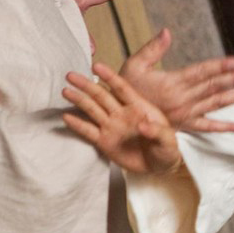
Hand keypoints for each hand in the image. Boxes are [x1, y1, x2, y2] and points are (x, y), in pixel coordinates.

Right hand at [63, 64, 181, 174]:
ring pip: (92, 110)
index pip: (122, 88)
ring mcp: (112, 126)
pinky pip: (88, 131)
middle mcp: (121, 113)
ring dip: (79, 100)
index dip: (109, 77)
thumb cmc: (167, 148)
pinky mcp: (104, 142)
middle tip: (70, 75)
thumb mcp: (168, 140)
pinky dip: (77, 125)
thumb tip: (142, 125)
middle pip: (102, 96)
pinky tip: (66, 117)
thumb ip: (157, 131)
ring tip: (65, 91)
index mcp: (138, 107)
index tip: (97, 67)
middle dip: (87, 85)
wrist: (160, 165)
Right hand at [120, 29, 233, 132]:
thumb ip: (152, 49)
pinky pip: (207, 128)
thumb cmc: (125, 88)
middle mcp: (181, 100)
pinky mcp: (184, 126)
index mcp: (170, 83)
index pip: (200, 73)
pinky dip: (225, 128)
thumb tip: (167, 32)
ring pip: (215, 105)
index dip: (219, 66)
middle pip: (212, 87)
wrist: (118, 117)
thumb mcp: (134, 65)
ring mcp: (184, 115)